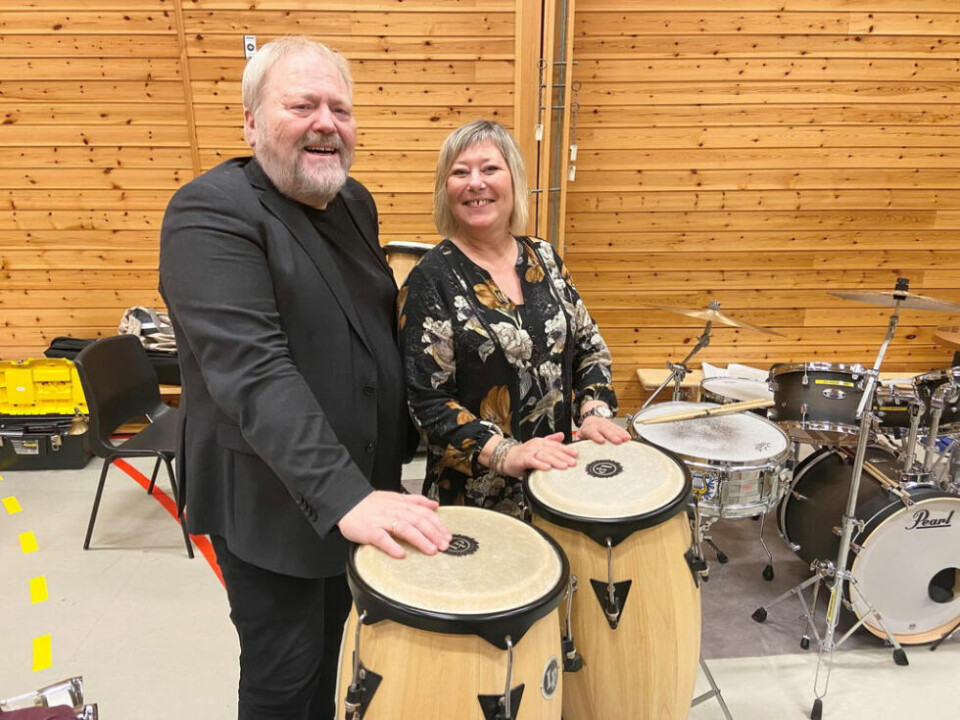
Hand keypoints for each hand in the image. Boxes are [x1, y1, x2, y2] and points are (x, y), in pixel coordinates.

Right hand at [337, 491, 452, 558]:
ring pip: (404, 528)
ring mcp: (381, 521)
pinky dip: (392, 545)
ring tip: (430, 550)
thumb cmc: (370, 504)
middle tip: (444, 545)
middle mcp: (394, 511)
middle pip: (418, 521)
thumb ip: (415, 501)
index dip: (438, 524)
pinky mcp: (369, 530)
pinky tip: (401, 554)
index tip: (447, 536)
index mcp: (401, 504)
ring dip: (419, 539)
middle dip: (433, 533)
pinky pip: (381, 538)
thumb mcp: (395, 497)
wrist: (345, 503)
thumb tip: (435, 504)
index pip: (424, 513)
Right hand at [500, 432, 578, 477]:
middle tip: (573, 462)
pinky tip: (547, 468)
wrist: (506, 457)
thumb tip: (562, 435)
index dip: (567, 449)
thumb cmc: (523, 454)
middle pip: (552, 450)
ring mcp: (529, 452)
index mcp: (541, 442)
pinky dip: (540, 464)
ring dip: (555, 460)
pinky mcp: (523, 459)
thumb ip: (550, 441)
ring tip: (564, 466)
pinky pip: (532, 461)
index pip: (556, 445)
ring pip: (544, 455)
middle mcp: (536, 445)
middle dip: (564, 456)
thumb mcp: (538, 445)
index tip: (576, 454)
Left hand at [578, 415, 630, 444]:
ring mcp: (607, 425)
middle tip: (617, 441)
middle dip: (612, 436)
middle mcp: (599, 426)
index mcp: (589, 428)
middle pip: (606, 430)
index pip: (593, 432)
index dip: (597, 436)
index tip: (601, 440)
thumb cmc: (587, 429)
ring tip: (626, 439)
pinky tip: (628, 437)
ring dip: (621, 434)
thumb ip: (579, 441)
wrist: (593, 417)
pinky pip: (620, 429)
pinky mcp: (614, 425)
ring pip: (614, 429)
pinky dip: (624, 433)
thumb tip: (576, 449)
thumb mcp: (581, 433)